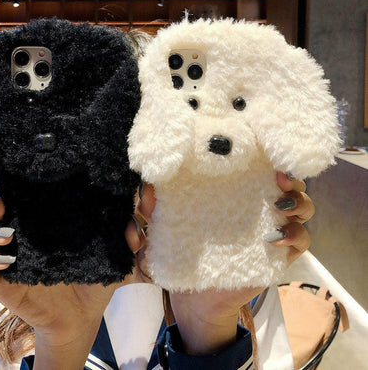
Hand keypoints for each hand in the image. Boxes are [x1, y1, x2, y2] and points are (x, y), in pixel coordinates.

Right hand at [0, 197, 120, 368]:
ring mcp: (5, 257)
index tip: (24, 178)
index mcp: (43, 222)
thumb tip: (134, 226)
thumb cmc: (95, 280)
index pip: (21, 194)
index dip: (15, 184)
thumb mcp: (116, 258)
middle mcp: (19, 234)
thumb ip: (130, 240)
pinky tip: (6, 262)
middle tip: (2, 206)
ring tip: (7, 235)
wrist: (81, 318)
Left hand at [134, 173, 314, 354]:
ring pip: (302, 209)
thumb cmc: (182, 253)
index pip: (260, 168)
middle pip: (290, 184)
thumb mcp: (164, 228)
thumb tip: (145, 189)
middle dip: (290, 176)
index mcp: (235, 194)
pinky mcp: (278, 256)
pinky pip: (301, 241)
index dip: (267, 157)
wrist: (193, 296)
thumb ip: (152, 208)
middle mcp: (258, 208)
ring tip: (278, 208)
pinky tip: (276, 240)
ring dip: (298, 203)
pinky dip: (295, 236)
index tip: (261, 153)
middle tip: (277, 178)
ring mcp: (272, 231)